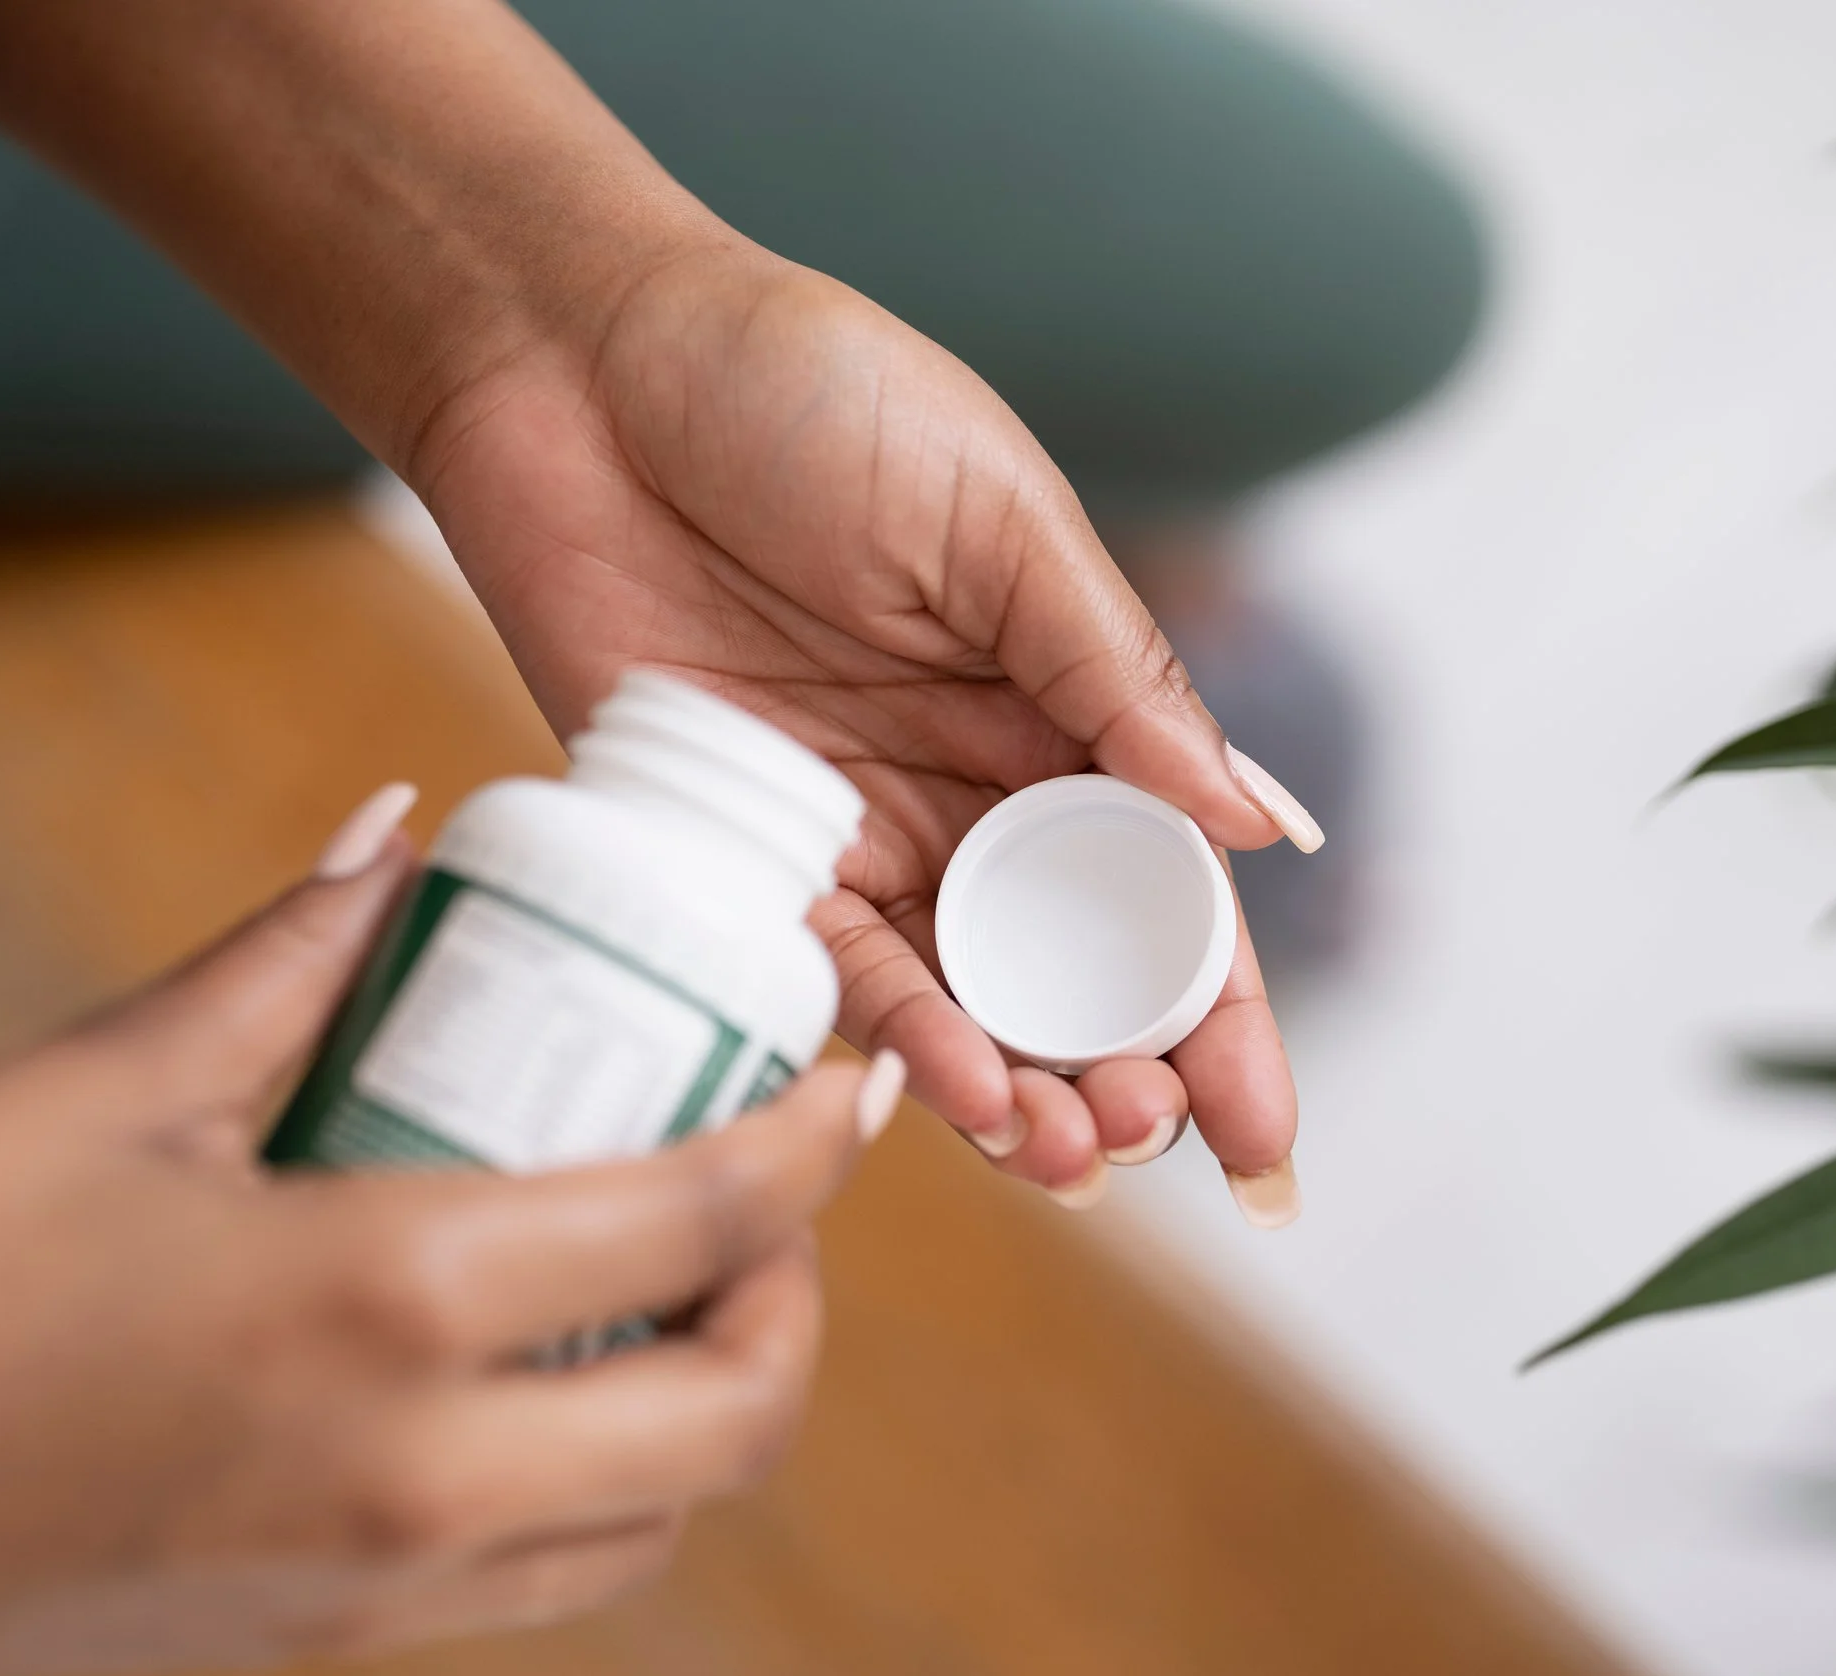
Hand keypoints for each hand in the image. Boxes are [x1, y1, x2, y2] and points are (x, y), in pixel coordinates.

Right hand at [0, 814, 878, 1675]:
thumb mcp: (111, 1088)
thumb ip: (295, 954)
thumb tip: (403, 836)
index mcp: (384, 1298)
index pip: (702, 1222)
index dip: (814, 1144)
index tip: (851, 1083)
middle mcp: (427, 1468)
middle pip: (743, 1408)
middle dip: (795, 1288)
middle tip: (758, 1190)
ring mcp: (396, 1578)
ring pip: (670, 1508)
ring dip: (718, 1390)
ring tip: (672, 1273)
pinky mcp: (352, 1637)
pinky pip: (566, 1568)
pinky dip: (622, 1471)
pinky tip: (559, 1368)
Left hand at [409, 240, 1313, 1222]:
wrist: (576, 360)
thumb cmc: (803, 389)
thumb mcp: (996, 514)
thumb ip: (1116, 674)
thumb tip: (1255, 825)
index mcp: (1061, 706)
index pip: (1167, 888)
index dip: (1219, 1009)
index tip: (1259, 1121)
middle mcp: (971, 789)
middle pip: (1075, 973)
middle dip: (1132, 1074)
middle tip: (1154, 1137)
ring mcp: (860, 833)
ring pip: (966, 1004)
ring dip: (1026, 1089)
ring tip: (1072, 1154)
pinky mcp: (743, 857)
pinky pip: (833, 980)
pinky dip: (902, 1046)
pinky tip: (964, 1094)